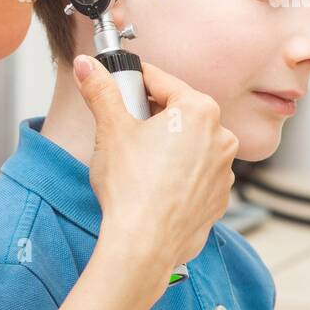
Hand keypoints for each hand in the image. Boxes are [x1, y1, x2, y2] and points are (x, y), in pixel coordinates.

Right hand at [72, 54, 237, 278]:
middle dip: (151, 117)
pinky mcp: (219, 198)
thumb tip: (85, 66)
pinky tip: (154, 186)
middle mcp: (221, 136)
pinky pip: (196, 175)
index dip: (135, 82)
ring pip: (190, 145)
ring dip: (167, 147)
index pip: (162, 81)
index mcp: (199, 111)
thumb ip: (100, 91)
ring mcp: (224, 170)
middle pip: (180, 113)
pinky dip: (178, 175)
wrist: (144, 244)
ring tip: (137, 164)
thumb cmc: (132, 188)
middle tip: (123, 130)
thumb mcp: (110, 129)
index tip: (120, 85)